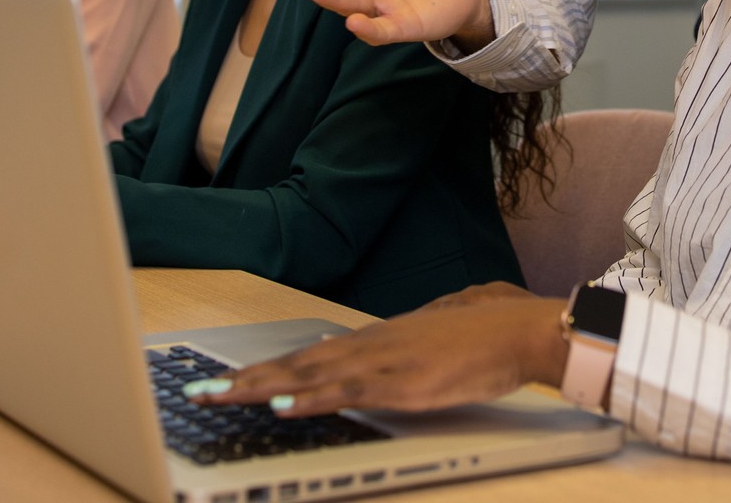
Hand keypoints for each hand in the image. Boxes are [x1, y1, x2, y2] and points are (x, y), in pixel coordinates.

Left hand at [189, 290, 567, 416]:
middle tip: (202, 391)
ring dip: (261, 389)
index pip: (313, 354)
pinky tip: (282, 405)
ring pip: (310, 376)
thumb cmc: (494, 324)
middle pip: (298, 363)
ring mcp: (386, 363)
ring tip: (220, 398)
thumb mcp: (443, 328)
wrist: (528, 326)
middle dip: (247, 379)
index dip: (272, 367)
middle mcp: (374, 344)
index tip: (234, 378)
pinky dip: (311, 400)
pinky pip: (348, 394)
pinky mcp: (403, 383)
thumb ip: (416, 337)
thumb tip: (407, 340)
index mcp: (382, 336)